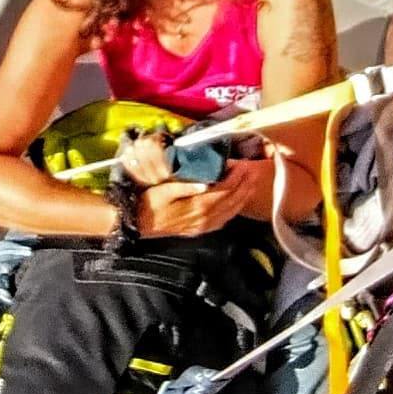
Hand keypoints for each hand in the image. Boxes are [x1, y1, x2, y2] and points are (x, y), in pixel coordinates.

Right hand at [131, 168, 260, 238]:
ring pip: (231, 211)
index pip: (224, 190)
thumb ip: (185, 187)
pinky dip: (234, 210)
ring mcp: (203, 225)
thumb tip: (206, 182)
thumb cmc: (148, 204)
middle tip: (254, 170)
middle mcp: (204, 218)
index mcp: (197, 206)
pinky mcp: (200, 229)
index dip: (236, 177)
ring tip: (252, 183)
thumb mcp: (163, 191)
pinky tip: (238, 203)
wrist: (137, 224)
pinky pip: (223, 220)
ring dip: (243, 196)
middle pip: (232, 200)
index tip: (242, 164)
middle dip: (245, 184)